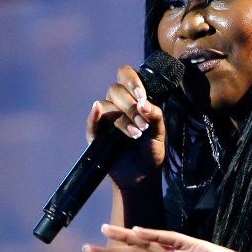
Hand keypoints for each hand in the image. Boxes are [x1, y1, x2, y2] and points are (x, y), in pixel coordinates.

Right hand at [86, 65, 166, 188]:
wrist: (143, 174)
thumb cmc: (151, 149)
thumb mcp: (159, 131)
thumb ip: (156, 115)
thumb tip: (143, 103)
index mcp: (133, 98)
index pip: (126, 76)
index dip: (132, 81)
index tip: (142, 96)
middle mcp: (117, 105)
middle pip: (116, 90)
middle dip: (131, 107)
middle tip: (144, 125)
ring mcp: (105, 119)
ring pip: (107, 106)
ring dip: (122, 119)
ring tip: (137, 134)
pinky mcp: (96, 135)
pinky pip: (91, 122)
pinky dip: (93, 116)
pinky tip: (97, 111)